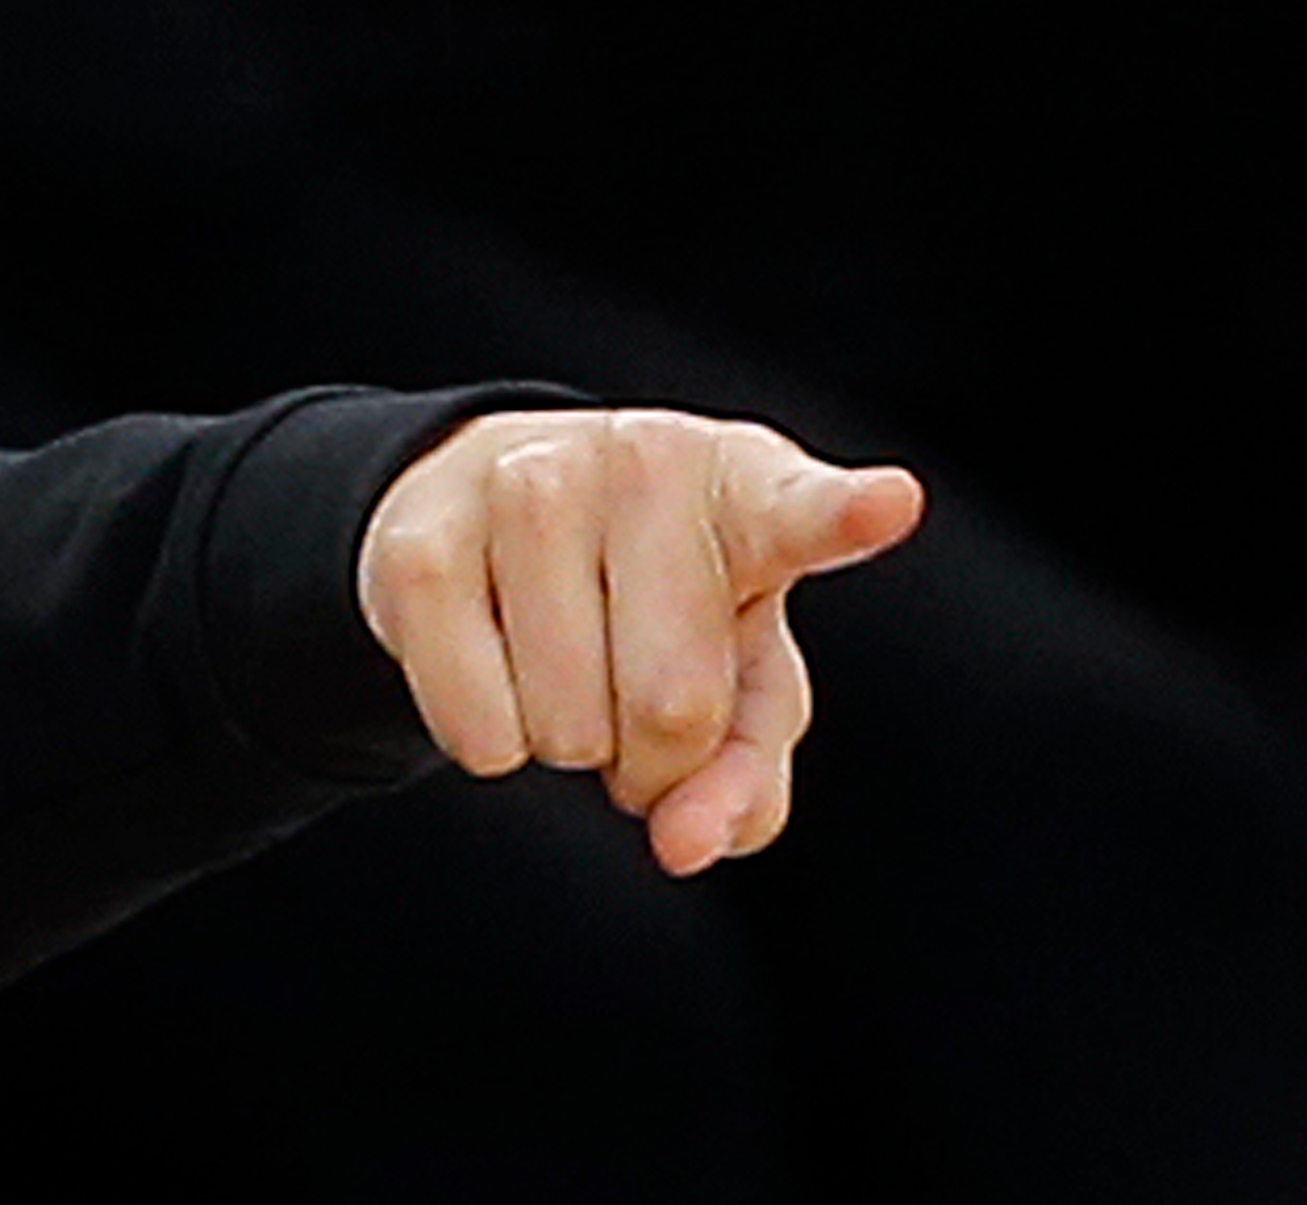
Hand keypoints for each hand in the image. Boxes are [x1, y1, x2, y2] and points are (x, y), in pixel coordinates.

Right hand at [355, 410, 923, 874]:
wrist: (495, 496)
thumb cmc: (659, 600)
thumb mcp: (736, 681)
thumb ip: (744, 777)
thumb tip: (681, 844)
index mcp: (748, 487)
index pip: (803, 511)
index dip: (844, 515)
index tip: (886, 503)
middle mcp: (641, 461)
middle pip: (674, 711)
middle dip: (654, 759)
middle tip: (633, 699)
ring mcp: (521, 486)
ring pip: (566, 730)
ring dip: (569, 745)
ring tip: (566, 669)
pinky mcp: (421, 544)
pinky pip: (476, 732)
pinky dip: (490, 742)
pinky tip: (493, 664)